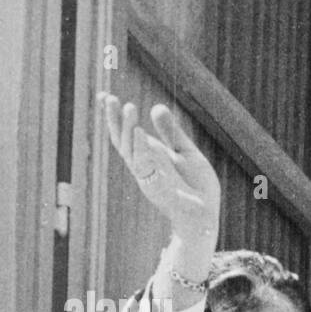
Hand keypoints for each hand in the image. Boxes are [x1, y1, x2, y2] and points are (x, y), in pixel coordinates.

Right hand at [99, 94, 219, 235]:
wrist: (206, 215)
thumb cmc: (197, 187)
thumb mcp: (186, 153)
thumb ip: (172, 133)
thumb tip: (156, 106)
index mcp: (151, 155)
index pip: (127, 132)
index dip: (115, 115)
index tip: (103, 96)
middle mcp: (145, 165)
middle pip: (122, 139)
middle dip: (113, 119)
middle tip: (106, 97)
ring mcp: (148, 176)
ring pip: (130, 150)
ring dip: (127, 128)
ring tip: (128, 106)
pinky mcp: (155, 187)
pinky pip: (143, 165)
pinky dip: (139, 147)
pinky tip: (138, 130)